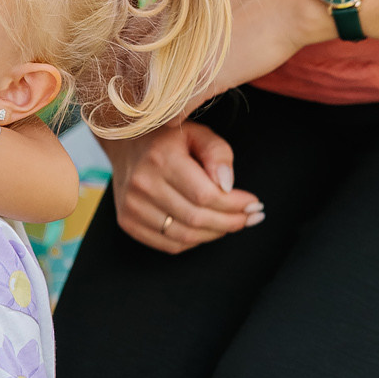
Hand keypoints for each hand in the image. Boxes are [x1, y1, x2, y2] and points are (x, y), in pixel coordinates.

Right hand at [103, 121, 263, 253]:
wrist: (124, 145)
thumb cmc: (166, 139)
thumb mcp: (197, 132)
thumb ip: (218, 153)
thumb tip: (227, 185)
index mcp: (161, 158)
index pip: (205, 195)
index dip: (235, 204)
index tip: (254, 203)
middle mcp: (143, 184)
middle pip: (197, 218)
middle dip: (231, 221)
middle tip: (251, 217)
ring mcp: (132, 206)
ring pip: (185, 236)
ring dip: (216, 233)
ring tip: (234, 223)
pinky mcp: (128, 222)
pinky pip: (169, 245)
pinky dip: (194, 241)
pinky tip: (208, 230)